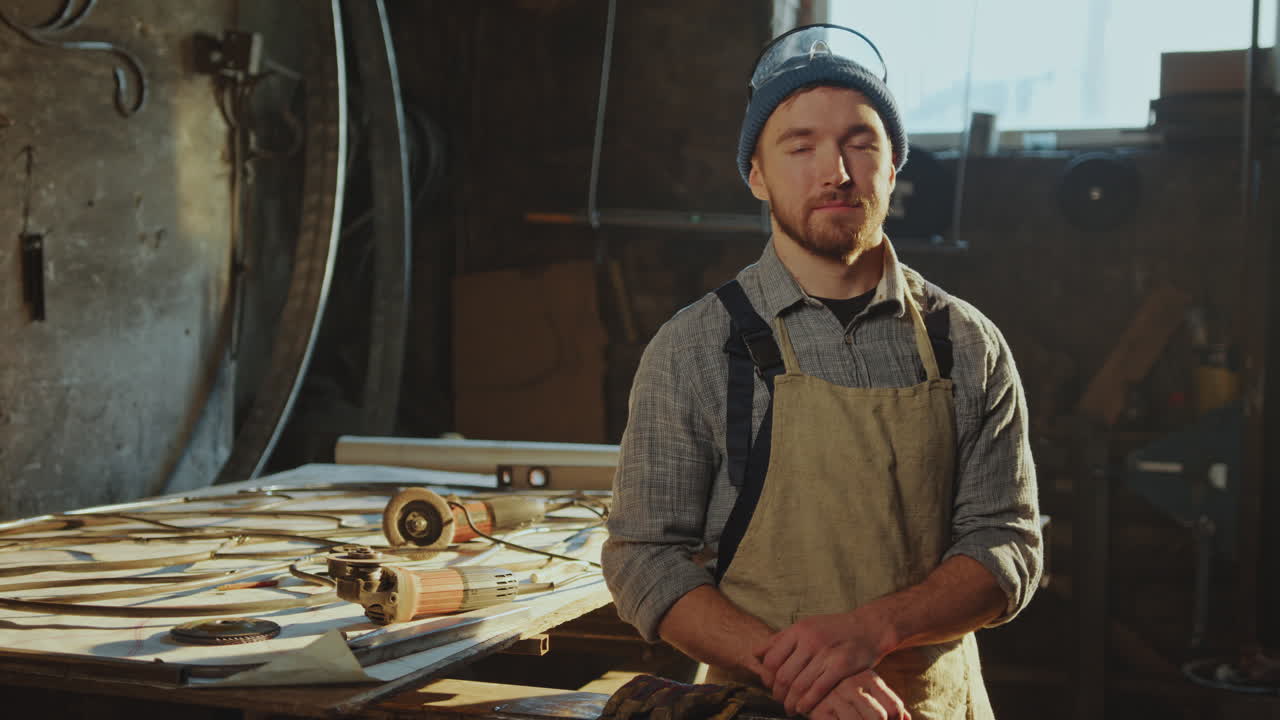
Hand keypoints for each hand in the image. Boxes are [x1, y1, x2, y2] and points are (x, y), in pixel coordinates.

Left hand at [753, 611, 892, 715]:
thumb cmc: (834, 629)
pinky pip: (818, 689)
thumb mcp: (806, 626)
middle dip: (778, 693)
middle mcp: (810, 640)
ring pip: (799, 685)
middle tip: (778, 700)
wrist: (869, 627)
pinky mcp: (841, 666)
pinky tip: (803, 708)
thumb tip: (755, 653)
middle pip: (784, 675)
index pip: (772, 659)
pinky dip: (807, 702)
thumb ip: (780, 639)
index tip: (768, 685)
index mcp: (798, 630)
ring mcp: (825, 653)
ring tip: (789, 708)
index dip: (767, 676)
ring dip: (791, 702)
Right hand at [809, 671, 908, 719]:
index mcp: (868, 677)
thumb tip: (907, 719)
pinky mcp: (819, 709)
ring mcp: (835, 697)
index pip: (895, 707)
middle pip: (879, 718)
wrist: (802, 677)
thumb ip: (887, 702)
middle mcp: (852, 685)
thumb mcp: (865, 687)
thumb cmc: (841, 686)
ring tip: (852, 719)